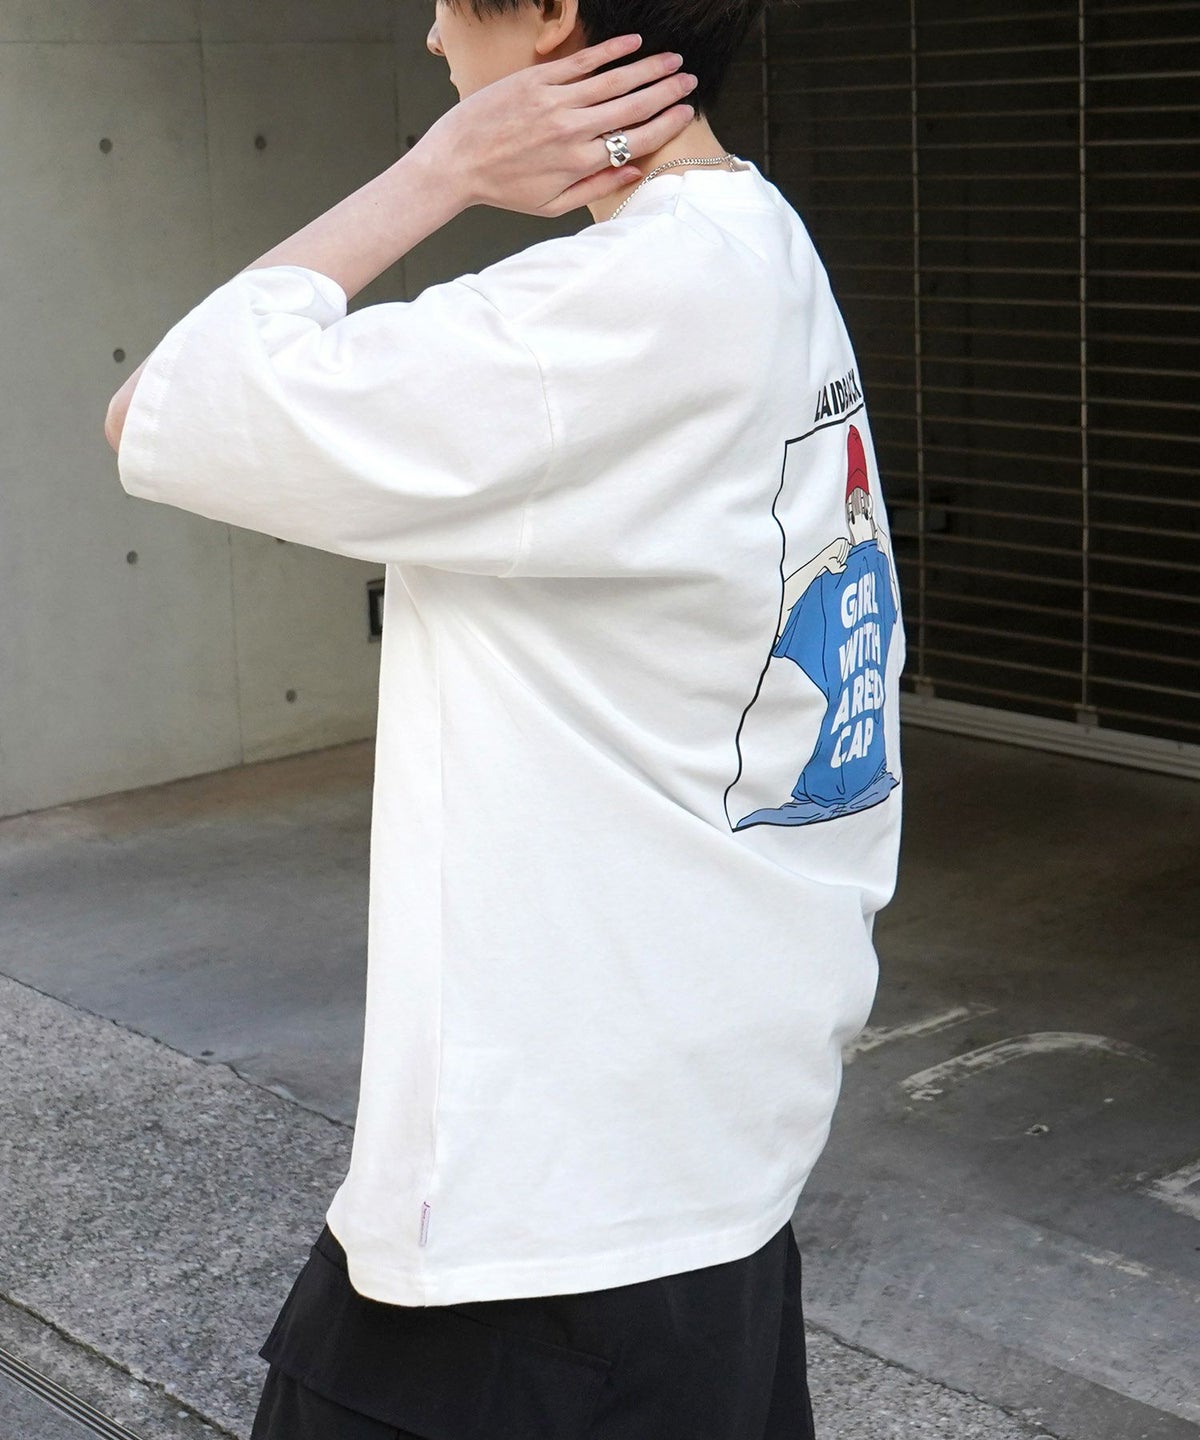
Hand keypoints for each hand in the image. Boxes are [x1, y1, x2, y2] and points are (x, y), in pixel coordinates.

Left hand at [416, 33, 699, 217]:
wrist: (456, 163)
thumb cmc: (503, 190)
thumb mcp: (552, 205)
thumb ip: (597, 188)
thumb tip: (636, 173)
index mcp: (581, 163)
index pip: (638, 139)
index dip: (667, 123)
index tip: (685, 112)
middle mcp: (574, 130)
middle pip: (634, 106)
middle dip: (667, 91)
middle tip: (689, 81)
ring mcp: (556, 101)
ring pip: (614, 80)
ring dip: (648, 67)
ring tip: (672, 60)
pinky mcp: (537, 80)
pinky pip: (582, 62)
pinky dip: (611, 51)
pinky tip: (633, 44)